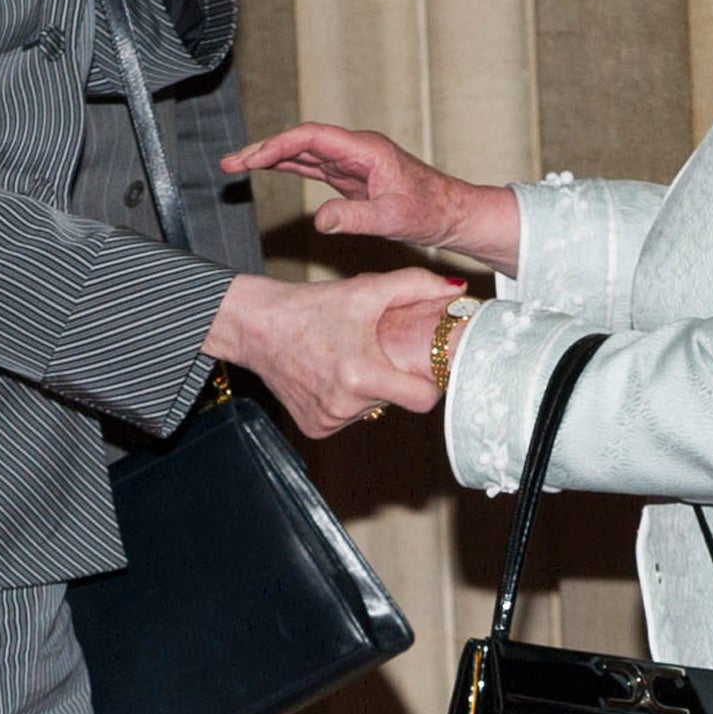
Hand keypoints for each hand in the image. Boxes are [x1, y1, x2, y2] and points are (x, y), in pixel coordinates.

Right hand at [205, 267, 462, 437]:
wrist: (255, 326)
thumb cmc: (311, 306)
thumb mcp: (365, 290)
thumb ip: (415, 285)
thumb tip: (457, 290)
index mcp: (362, 374)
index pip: (422, 400)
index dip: (430, 384)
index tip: (427, 368)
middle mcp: (345, 405)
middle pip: (397, 401)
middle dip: (395, 379)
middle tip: (380, 353)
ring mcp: (328, 420)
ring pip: (372, 410)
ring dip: (370, 390)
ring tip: (350, 359)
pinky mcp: (314, 428)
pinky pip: (347, 418)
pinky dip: (346, 401)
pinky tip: (331, 376)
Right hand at [221, 122, 521, 273]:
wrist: (452, 214)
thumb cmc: (431, 211)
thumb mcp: (393, 218)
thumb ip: (356, 218)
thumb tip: (320, 220)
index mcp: (365, 150)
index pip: (311, 138)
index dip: (277, 146)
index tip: (251, 159)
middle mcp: (356, 151)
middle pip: (300, 141)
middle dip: (263, 150)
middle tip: (229, 163)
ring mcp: (352, 163)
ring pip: (303, 153)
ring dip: (270, 157)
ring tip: (235, 166)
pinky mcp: (351, 178)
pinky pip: (312, 167)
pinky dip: (287, 167)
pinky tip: (265, 170)